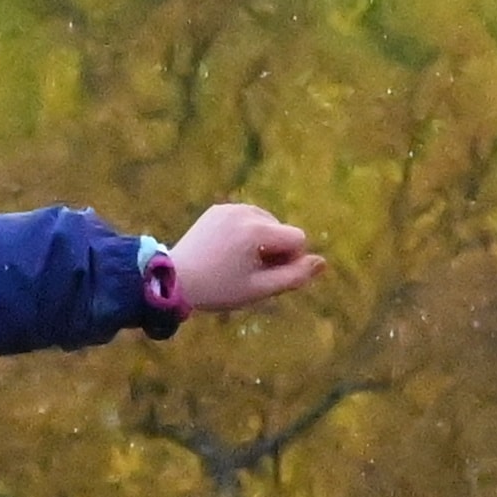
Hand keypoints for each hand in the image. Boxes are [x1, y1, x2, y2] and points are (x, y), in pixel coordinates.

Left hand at [160, 203, 330, 315]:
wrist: (173, 279)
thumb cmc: (218, 289)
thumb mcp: (259, 289)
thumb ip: (294, 276)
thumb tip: (322, 262)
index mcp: (257, 230)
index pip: (298, 238)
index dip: (290, 260)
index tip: (268, 275)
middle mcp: (246, 211)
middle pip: (282, 228)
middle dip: (275, 249)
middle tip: (250, 271)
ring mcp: (230, 207)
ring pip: (266, 222)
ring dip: (262, 241)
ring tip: (239, 261)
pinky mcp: (218, 209)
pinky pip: (246, 218)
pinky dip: (245, 233)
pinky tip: (228, 250)